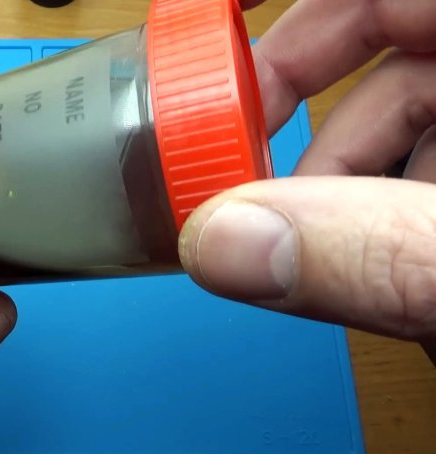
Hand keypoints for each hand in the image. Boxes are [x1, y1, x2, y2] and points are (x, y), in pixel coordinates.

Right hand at [180, 0, 435, 361]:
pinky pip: (417, 153)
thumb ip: (369, 254)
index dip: (289, 7)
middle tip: (235, 146)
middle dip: (296, 93)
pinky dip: (369, 201)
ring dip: (330, 169)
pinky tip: (361, 254)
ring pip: (398, 102)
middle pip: (380, 33)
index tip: (213, 40)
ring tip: (303, 234)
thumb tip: (227, 240)